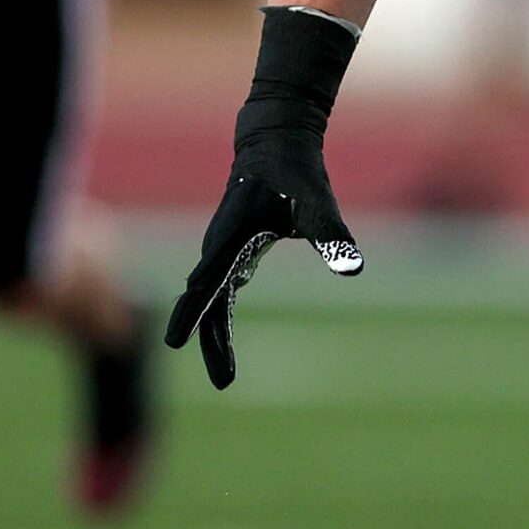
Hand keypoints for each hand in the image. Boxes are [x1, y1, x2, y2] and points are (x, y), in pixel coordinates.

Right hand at [166, 118, 362, 390]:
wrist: (274, 145)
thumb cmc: (296, 174)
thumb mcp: (318, 203)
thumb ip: (333, 237)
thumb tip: (354, 268)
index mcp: (231, 237)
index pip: (208, 283)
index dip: (193, 313)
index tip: (175, 343)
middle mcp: (218, 249)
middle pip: (206, 304)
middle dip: (211, 343)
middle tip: (224, 383)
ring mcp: (220, 254)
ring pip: (210, 302)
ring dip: (214, 337)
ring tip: (225, 376)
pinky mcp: (230, 256)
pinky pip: (218, 294)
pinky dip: (219, 320)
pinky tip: (222, 342)